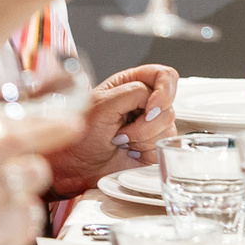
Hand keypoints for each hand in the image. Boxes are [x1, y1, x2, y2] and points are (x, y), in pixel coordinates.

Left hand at [47, 67, 179, 195]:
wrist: (76, 168)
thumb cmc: (80, 136)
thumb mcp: (102, 105)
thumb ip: (132, 93)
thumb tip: (155, 100)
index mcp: (131, 84)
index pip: (164, 76)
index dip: (164, 91)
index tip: (150, 109)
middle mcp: (144, 103)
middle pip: (168, 106)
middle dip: (145, 123)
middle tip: (122, 131)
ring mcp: (150, 125)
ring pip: (168, 128)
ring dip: (142, 139)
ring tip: (121, 141)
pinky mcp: (154, 145)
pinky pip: (165, 145)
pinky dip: (146, 151)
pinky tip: (130, 151)